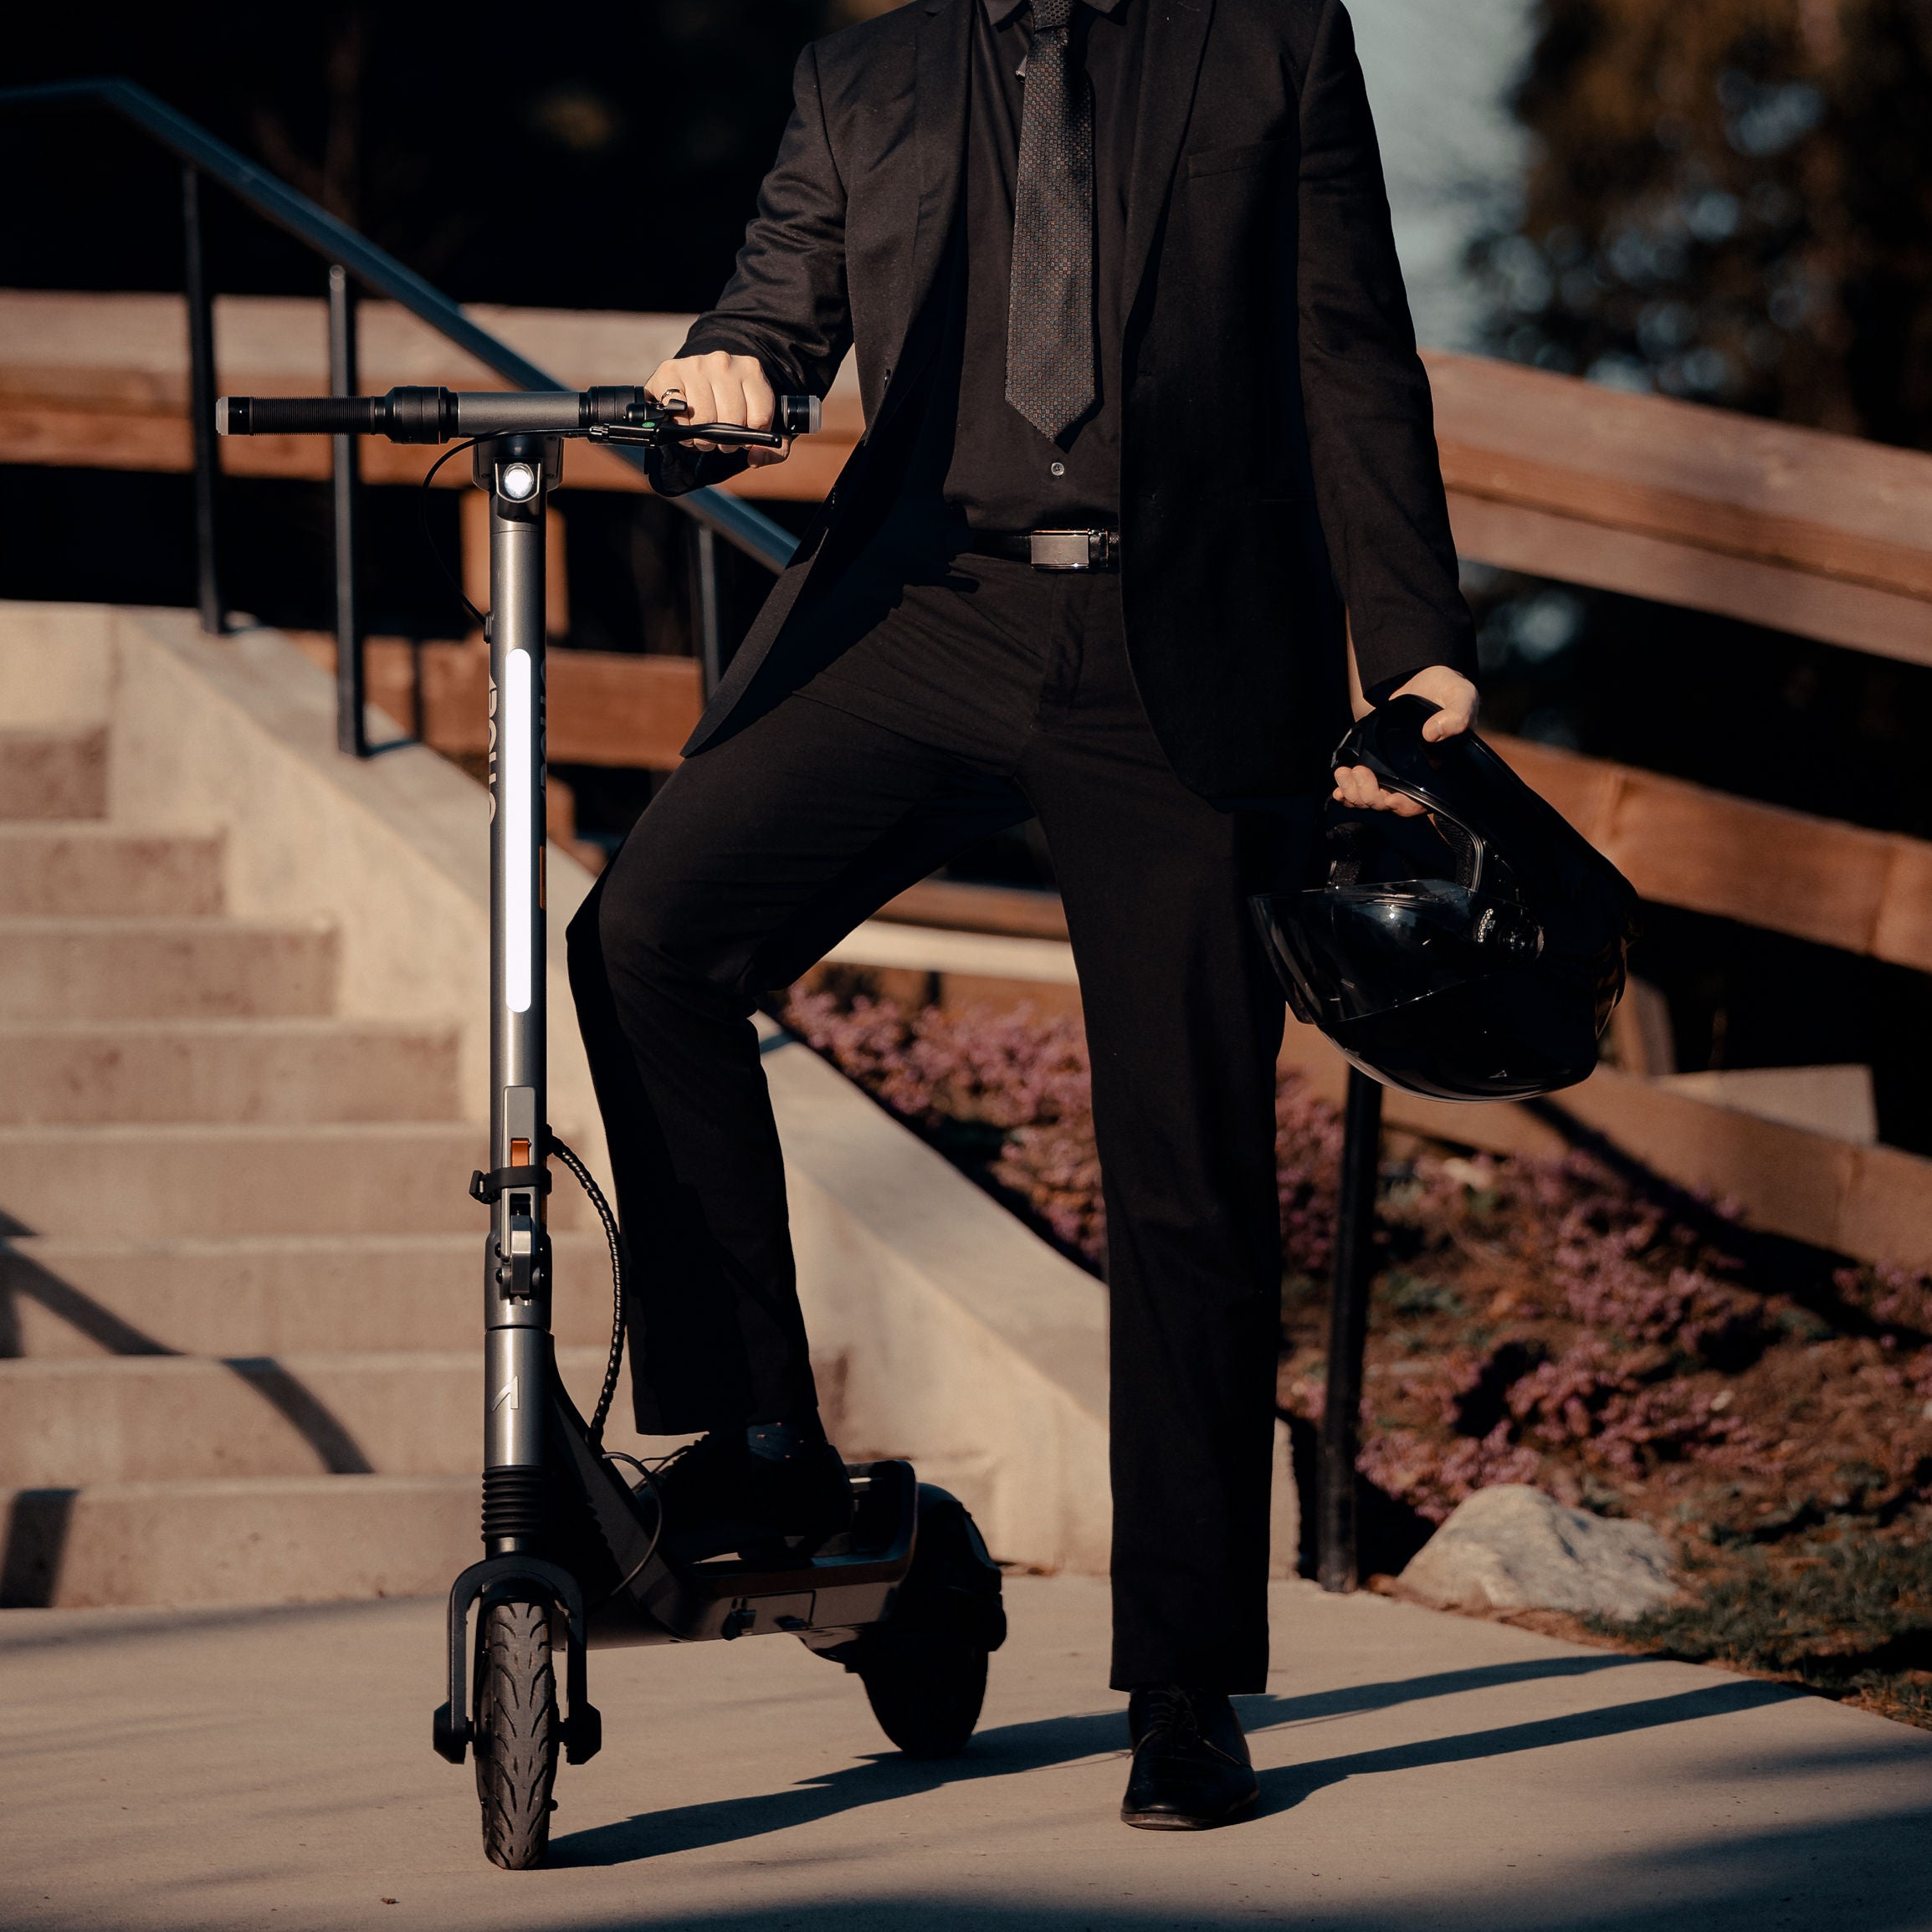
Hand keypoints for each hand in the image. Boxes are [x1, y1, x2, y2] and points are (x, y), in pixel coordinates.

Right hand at [645, 350, 789, 468]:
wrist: (695, 380)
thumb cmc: (731, 405)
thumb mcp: (762, 424)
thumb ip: (775, 449)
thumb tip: (755, 458)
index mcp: (751, 370)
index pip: (760, 418)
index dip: (751, 437)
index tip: (744, 435)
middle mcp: (724, 362)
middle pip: (731, 421)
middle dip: (725, 440)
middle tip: (719, 437)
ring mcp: (696, 365)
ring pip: (704, 420)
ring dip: (702, 438)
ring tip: (702, 431)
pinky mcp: (670, 372)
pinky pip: (677, 413)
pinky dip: (681, 428)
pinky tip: (684, 423)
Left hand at [1332, 665, 1479, 816]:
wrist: (1424, 679)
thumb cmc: (1448, 691)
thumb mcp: (1461, 697)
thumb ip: (1457, 715)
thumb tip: (1433, 733)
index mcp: (1439, 771)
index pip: (1421, 802)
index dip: (1401, 804)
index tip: (1386, 795)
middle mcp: (1417, 777)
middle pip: (1391, 804)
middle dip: (1370, 796)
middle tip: (1358, 773)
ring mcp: (1396, 771)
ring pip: (1373, 798)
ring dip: (1354, 793)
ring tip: (1344, 773)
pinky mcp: (1378, 763)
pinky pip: (1362, 786)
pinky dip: (1348, 791)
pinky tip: (1339, 786)